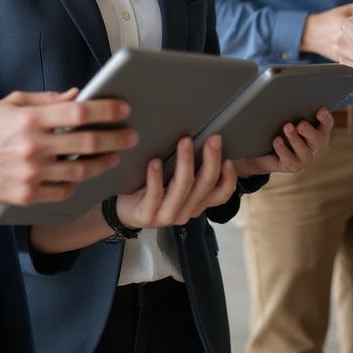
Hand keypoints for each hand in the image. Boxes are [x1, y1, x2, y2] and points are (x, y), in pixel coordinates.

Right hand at [0, 89, 136, 206]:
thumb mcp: (10, 104)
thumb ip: (45, 100)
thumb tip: (76, 96)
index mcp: (30, 118)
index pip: (79, 112)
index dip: (106, 110)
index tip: (123, 109)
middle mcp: (33, 146)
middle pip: (87, 142)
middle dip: (115, 138)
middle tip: (131, 135)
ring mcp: (30, 174)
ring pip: (80, 170)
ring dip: (103, 163)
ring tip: (114, 157)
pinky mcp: (26, 196)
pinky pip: (62, 190)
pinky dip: (75, 182)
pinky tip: (81, 175)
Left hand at [115, 135, 237, 228]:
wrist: (123, 210)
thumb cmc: (151, 189)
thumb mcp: (174, 181)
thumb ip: (189, 168)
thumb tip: (201, 137)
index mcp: (196, 202)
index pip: (221, 195)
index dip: (229, 178)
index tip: (229, 158)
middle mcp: (186, 211)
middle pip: (205, 185)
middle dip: (211, 159)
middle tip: (212, 138)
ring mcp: (167, 215)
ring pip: (183, 188)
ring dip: (185, 163)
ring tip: (185, 142)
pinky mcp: (147, 215)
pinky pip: (155, 194)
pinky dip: (156, 177)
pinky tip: (155, 161)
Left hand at [233, 107, 334, 175]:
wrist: (263, 149)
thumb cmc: (277, 127)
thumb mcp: (284, 116)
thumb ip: (290, 109)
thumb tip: (286, 92)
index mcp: (317, 131)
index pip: (327, 125)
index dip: (326, 118)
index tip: (321, 109)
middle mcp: (313, 145)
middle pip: (318, 140)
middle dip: (310, 132)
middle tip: (301, 124)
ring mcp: (304, 158)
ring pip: (305, 151)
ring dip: (295, 139)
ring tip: (287, 127)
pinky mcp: (292, 166)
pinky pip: (289, 160)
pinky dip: (283, 149)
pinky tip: (277, 140)